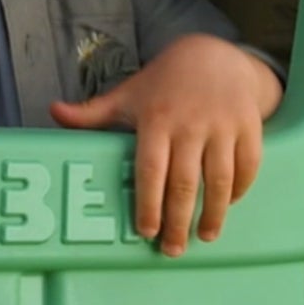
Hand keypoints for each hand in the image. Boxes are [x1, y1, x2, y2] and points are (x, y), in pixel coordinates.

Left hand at [49, 35, 281, 255]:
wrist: (214, 55)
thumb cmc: (164, 82)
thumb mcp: (128, 94)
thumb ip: (92, 112)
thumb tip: (53, 112)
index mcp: (157, 119)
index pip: (150, 169)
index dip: (148, 204)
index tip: (146, 231)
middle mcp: (190, 124)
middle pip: (185, 183)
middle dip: (178, 221)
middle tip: (172, 249)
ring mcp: (223, 126)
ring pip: (220, 180)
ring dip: (213, 214)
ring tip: (204, 236)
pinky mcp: (249, 127)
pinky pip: (248, 166)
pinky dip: (240, 191)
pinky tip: (228, 206)